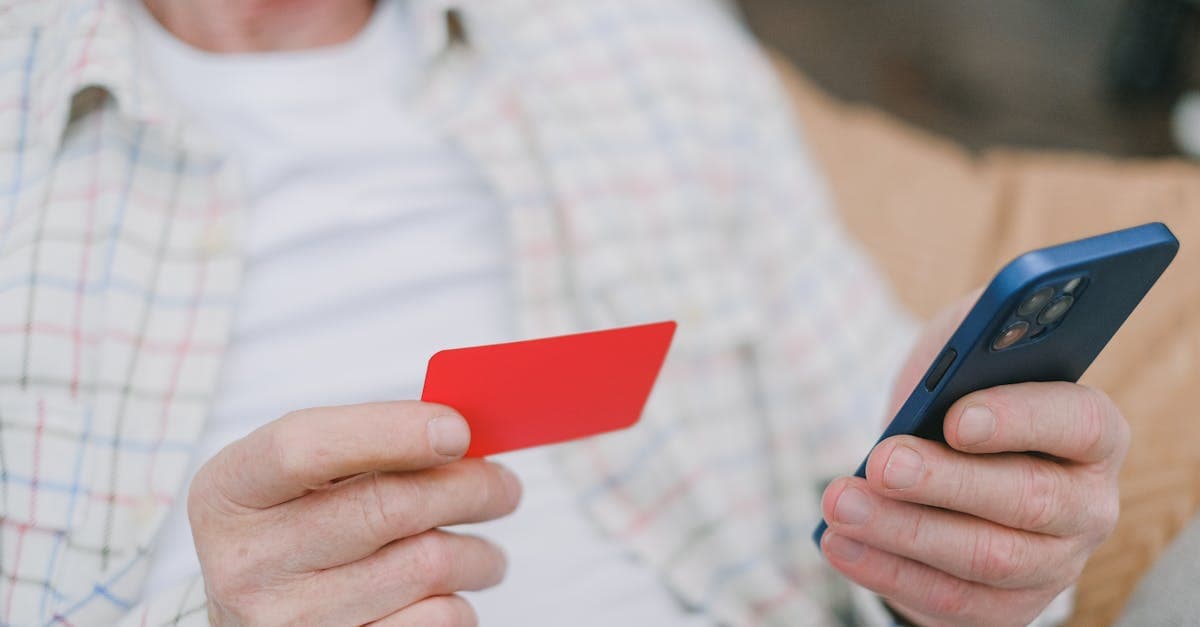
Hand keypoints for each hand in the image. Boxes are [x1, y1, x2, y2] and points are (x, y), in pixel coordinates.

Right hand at [188, 402, 521, 625]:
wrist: (259, 614)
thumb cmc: (297, 529)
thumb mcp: (298, 478)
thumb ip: (365, 445)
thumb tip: (459, 435)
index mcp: (229, 493)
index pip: (302, 449)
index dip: (389, 431)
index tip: (457, 430)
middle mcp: (247, 563)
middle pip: (386, 507)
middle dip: (469, 488)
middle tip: (503, 487)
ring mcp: (287, 622)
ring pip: (427, 565)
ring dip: (478, 553)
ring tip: (482, 551)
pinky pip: (437, 621)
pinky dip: (459, 601)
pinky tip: (448, 593)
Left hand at [819, 295, 1127, 626]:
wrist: (940, 468)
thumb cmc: (957, 397)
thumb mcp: (967, 350)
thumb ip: (978, 330)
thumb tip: (976, 327)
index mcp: (1092, 431)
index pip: (1077, 422)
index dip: (1019, 419)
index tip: (955, 417)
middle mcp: (1088, 504)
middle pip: (1029, 499)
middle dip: (945, 482)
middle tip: (880, 463)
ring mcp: (1054, 564)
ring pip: (987, 558)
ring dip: (904, 532)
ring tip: (840, 501)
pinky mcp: (1008, 608)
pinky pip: (952, 601)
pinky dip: (888, 572)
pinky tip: (840, 543)